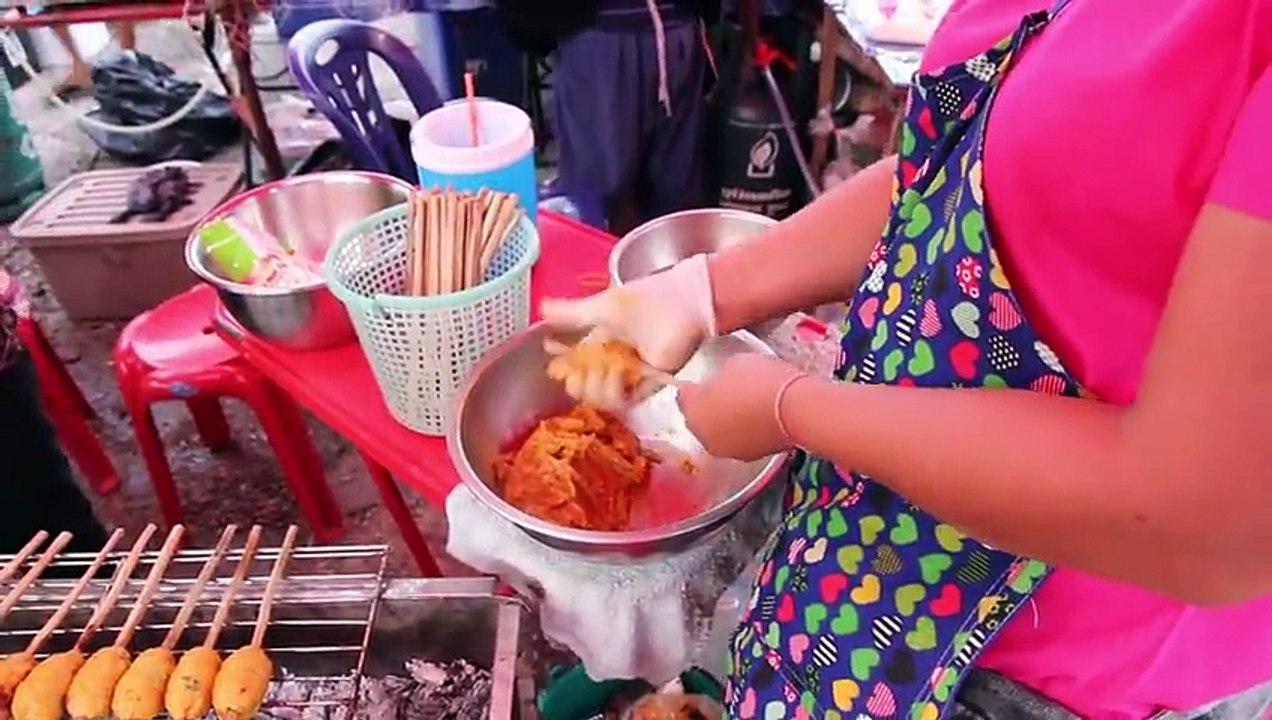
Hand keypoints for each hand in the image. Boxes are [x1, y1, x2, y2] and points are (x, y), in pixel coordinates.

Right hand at [541, 255, 714, 405]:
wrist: (682, 305)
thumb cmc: (646, 300)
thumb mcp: (601, 307)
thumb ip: (571, 313)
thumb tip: (540, 309)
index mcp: (600, 345)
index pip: (572, 368)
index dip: (563, 370)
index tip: (559, 362)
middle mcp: (612, 364)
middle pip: (583, 390)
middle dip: (577, 383)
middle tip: (582, 369)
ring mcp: (629, 377)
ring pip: (599, 400)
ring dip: (595, 387)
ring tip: (605, 369)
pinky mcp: (647, 387)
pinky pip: (622, 402)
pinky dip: (613, 391)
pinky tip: (616, 373)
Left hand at [676, 353, 807, 460]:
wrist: (793, 408)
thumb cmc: (759, 379)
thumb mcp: (733, 365)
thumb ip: (718, 378)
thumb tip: (720, 384)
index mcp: (692, 410)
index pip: (683, 397)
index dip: (693, 387)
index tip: (703, 380)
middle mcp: (703, 436)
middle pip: (700, 419)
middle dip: (708, 408)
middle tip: (725, 392)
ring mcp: (726, 451)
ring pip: (720, 433)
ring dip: (727, 423)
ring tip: (745, 406)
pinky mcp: (750, 458)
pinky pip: (740, 441)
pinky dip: (744, 432)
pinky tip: (758, 419)